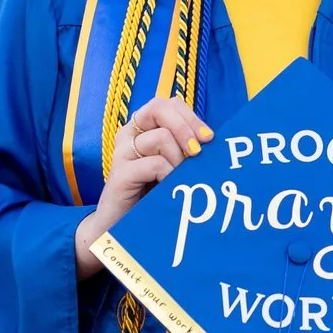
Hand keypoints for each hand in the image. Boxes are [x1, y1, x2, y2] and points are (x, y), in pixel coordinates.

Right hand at [75, 96, 212, 274]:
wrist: (121, 228)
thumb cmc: (151, 196)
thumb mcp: (172, 167)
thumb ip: (185, 150)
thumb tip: (212, 139)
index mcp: (141, 128)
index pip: (168, 103)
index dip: (191, 116)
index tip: (209, 138)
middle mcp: (128, 134)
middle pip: (159, 107)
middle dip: (185, 127)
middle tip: (197, 152)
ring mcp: (122, 153)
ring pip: (160, 137)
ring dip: (178, 159)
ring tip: (177, 179)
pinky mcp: (119, 174)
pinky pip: (154, 163)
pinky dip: (169, 175)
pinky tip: (167, 188)